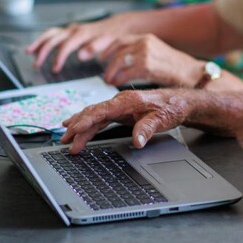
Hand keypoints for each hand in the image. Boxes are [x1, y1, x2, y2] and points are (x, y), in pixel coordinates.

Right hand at [26, 15, 128, 72]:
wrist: (117, 26)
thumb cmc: (112, 36)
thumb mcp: (108, 42)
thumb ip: (94, 48)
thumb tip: (81, 55)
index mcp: (82, 33)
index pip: (66, 46)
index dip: (58, 58)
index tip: (54, 69)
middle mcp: (74, 30)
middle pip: (53, 38)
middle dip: (43, 50)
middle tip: (36, 64)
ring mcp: (71, 29)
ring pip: (51, 33)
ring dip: (39, 42)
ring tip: (29, 52)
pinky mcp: (70, 31)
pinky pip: (53, 34)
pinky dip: (44, 40)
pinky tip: (39, 47)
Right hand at [60, 88, 194, 152]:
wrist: (178, 102)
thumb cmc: (170, 108)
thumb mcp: (161, 120)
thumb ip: (147, 129)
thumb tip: (137, 141)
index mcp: (126, 101)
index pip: (101, 111)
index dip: (86, 120)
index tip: (74, 129)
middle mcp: (119, 102)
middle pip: (93, 114)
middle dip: (77, 126)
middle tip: (64, 140)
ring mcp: (118, 107)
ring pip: (94, 116)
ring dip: (80, 127)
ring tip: (66, 137)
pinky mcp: (119, 112)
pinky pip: (99, 118)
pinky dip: (87, 124)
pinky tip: (79, 128)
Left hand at [99, 34, 200, 86]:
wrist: (193, 74)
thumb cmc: (177, 68)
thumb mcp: (157, 54)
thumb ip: (140, 54)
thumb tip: (124, 61)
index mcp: (146, 38)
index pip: (120, 40)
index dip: (107, 48)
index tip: (100, 57)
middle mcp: (145, 42)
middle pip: (117, 50)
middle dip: (106, 62)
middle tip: (104, 74)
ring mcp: (146, 53)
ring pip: (119, 60)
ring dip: (111, 72)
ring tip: (108, 81)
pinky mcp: (148, 66)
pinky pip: (126, 72)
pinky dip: (119, 79)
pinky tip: (118, 84)